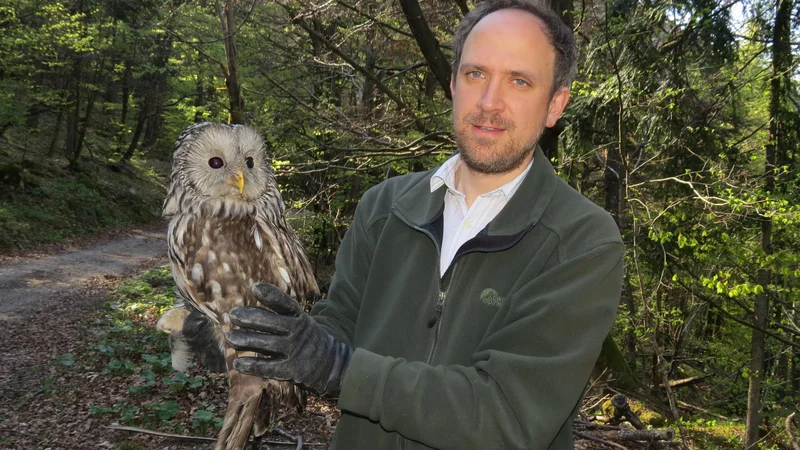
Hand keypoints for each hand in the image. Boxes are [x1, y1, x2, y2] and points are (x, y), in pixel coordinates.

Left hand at [226, 283, 352, 395]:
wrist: (334, 367)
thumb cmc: (309, 342)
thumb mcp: (303, 324)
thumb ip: (281, 319)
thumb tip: (248, 314)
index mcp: (300, 318)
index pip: (285, 303)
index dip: (270, 295)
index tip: (254, 288)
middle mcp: (297, 332)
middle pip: (271, 322)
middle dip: (249, 317)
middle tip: (232, 315)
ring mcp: (294, 351)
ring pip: (265, 344)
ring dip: (245, 340)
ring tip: (230, 337)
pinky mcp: (292, 370)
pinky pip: (268, 367)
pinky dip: (252, 365)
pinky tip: (238, 363)